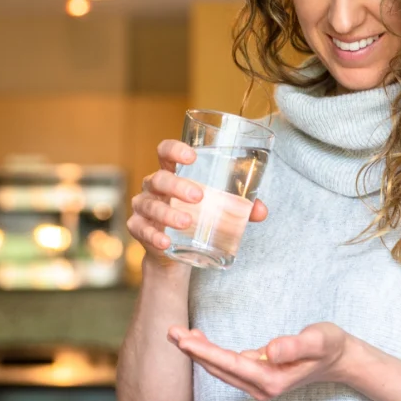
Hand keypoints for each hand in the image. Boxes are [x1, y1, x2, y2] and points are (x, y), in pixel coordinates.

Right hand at [128, 139, 268, 268]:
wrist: (174, 251)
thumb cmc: (196, 217)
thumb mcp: (216, 208)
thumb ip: (239, 207)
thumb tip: (261, 211)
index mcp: (172, 172)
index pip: (165, 151)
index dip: (175, 149)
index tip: (192, 155)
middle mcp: (153, 186)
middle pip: (159, 179)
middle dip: (178, 186)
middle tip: (199, 196)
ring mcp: (143, 207)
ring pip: (151, 206)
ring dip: (168, 213)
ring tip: (187, 222)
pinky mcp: (138, 229)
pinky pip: (141, 230)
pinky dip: (154, 236)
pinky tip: (165, 242)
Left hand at [169, 322, 351, 400]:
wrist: (339, 358)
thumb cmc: (329, 346)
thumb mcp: (319, 339)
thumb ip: (296, 345)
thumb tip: (270, 350)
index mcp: (272, 378)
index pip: (231, 364)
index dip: (205, 352)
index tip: (184, 341)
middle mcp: (262, 386)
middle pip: (219, 368)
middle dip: (194, 350)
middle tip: (170, 331)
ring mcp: (258, 383)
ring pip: (221, 368)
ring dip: (199, 352)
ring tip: (178, 334)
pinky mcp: (257, 375)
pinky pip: (227, 365)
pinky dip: (210, 353)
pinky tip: (199, 340)